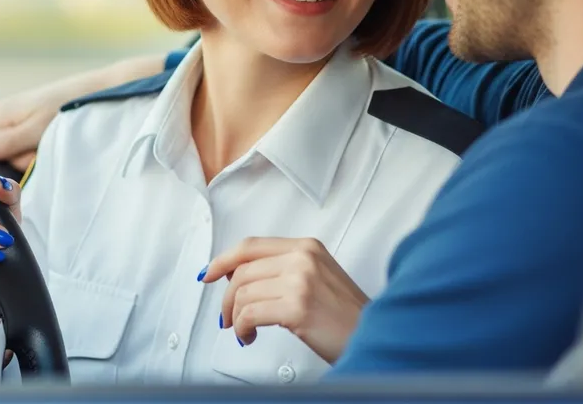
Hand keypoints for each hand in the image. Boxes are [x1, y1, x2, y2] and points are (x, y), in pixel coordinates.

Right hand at [0, 84, 67, 171]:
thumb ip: (7, 142)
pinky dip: (38, 152)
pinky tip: (52, 148)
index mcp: (0, 114)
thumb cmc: (70, 109)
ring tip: (49, 150)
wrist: (101, 92)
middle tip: (37, 156)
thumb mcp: (38, 129)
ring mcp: (19, 120)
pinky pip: (26, 147)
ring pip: (11, 153)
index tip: (6, 171)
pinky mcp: (34, 125)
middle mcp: (5, 117)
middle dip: (13, 162)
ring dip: (29, 158)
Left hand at [201, 237, 368, 363]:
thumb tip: (238, 275)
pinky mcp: (297, 307)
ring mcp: (300, 281)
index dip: (223, 259)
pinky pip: (250, 314)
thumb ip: (283, 268)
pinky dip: (242, 329)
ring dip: (235, 317)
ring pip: (242, 293)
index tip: (208, 273)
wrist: (374, 335)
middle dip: (226, 298)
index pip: (251, 245)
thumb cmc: (346, 314)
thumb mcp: (317, 276)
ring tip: (242, 330)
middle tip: (226, 317)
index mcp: (307, 246)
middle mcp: (303, 257)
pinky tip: (249, 336)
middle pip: (242, 271)